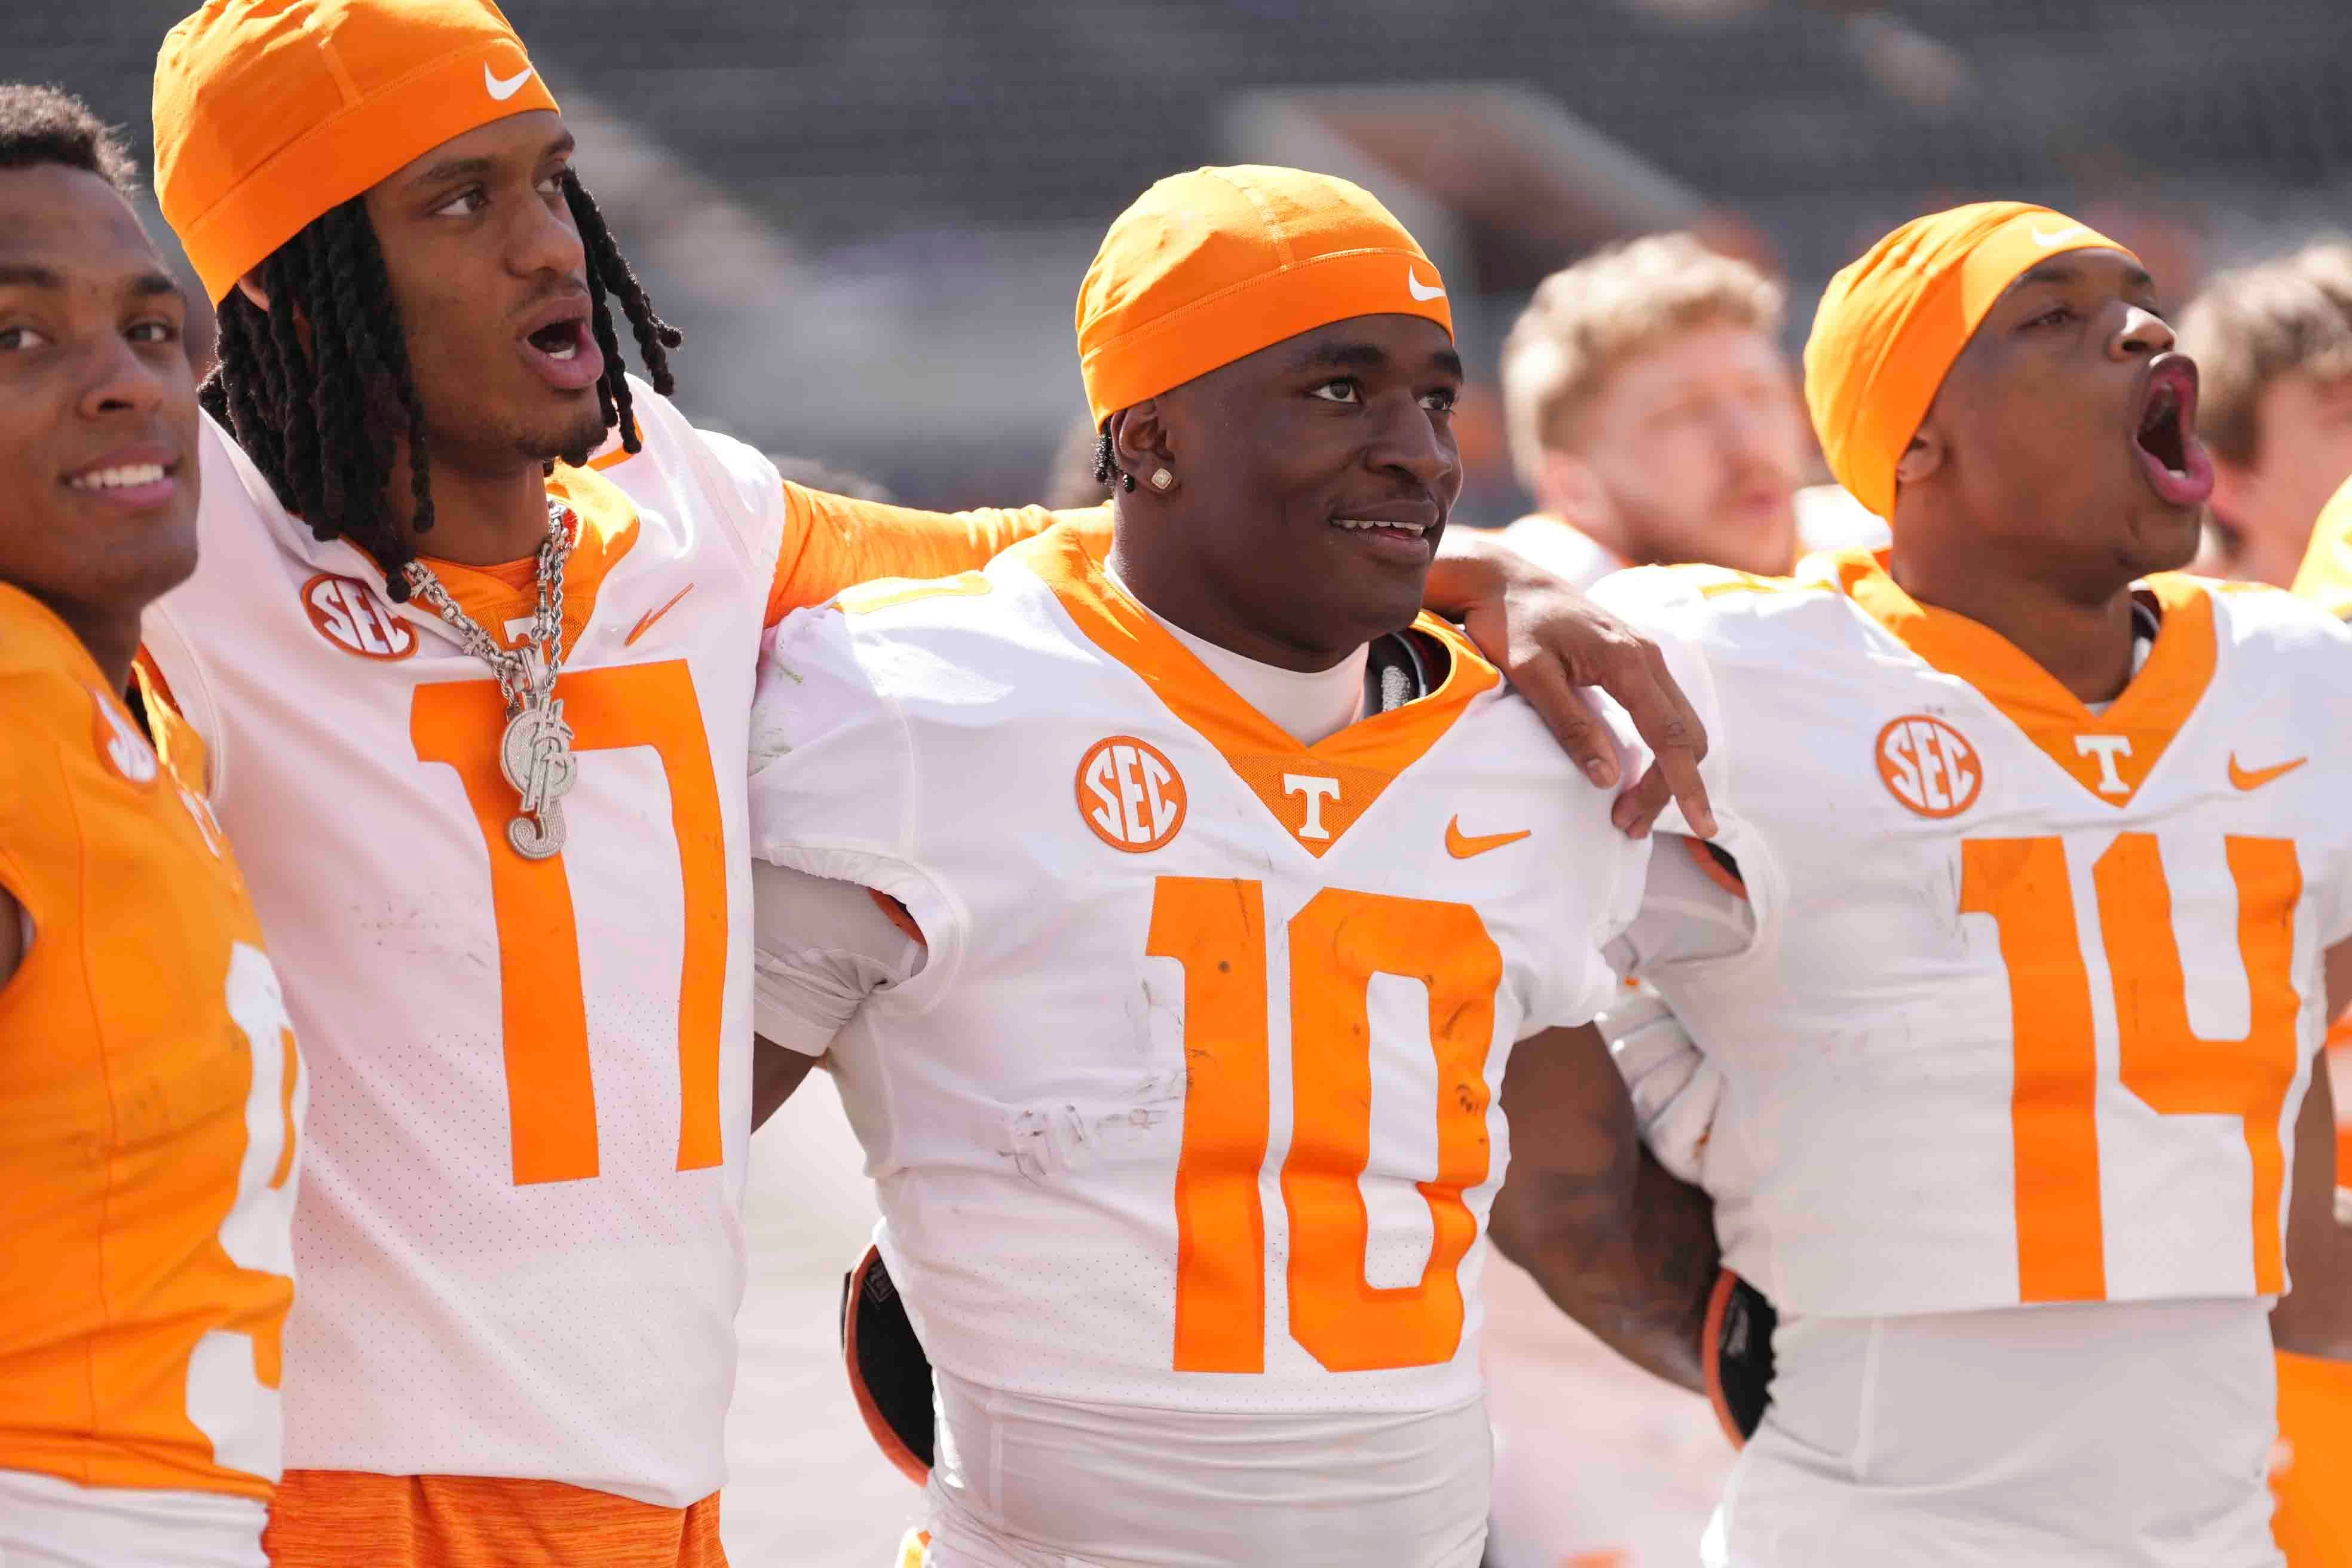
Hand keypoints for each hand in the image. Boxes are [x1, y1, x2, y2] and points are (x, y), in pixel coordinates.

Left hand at [1432, 533, 1715, 837]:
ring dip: (1665, 772)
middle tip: (1626, 826)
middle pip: (1686, 736)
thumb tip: (1606, 777)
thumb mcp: (1530, 675)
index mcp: (1627, 662)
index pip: (1672, 736)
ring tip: (1626, 813)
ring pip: (1680, 725)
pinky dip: (1660, 749)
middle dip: (1669, 787)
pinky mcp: (1634, 661)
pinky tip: (1633, 774)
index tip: (1703, 826)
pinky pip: (1664, 711)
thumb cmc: (1509, 623)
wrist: (1503, 579)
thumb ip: (1569, 724)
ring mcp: (1645, 657)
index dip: (1687, 785)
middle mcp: (1648, 658)